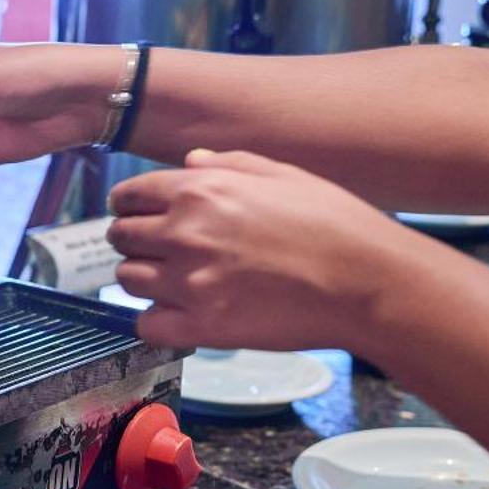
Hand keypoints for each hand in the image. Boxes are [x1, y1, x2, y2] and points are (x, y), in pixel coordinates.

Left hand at [107, 149, 435, 354]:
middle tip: (159, 251)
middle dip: (136, 242)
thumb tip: (190, 161)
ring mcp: (189, 283)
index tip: (140, 216)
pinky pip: (147, 325)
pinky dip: (157, 321)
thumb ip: (228, 164)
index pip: (129, 196)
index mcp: (199, 190)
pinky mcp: (202, 327)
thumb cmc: (334, 223)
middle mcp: (184, 233)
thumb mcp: (283, 175)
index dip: (130, 206)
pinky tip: (180, 315)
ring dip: (145, 279)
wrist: (367, 281)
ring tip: (175, 282)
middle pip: (121, 238)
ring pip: (127, 280)